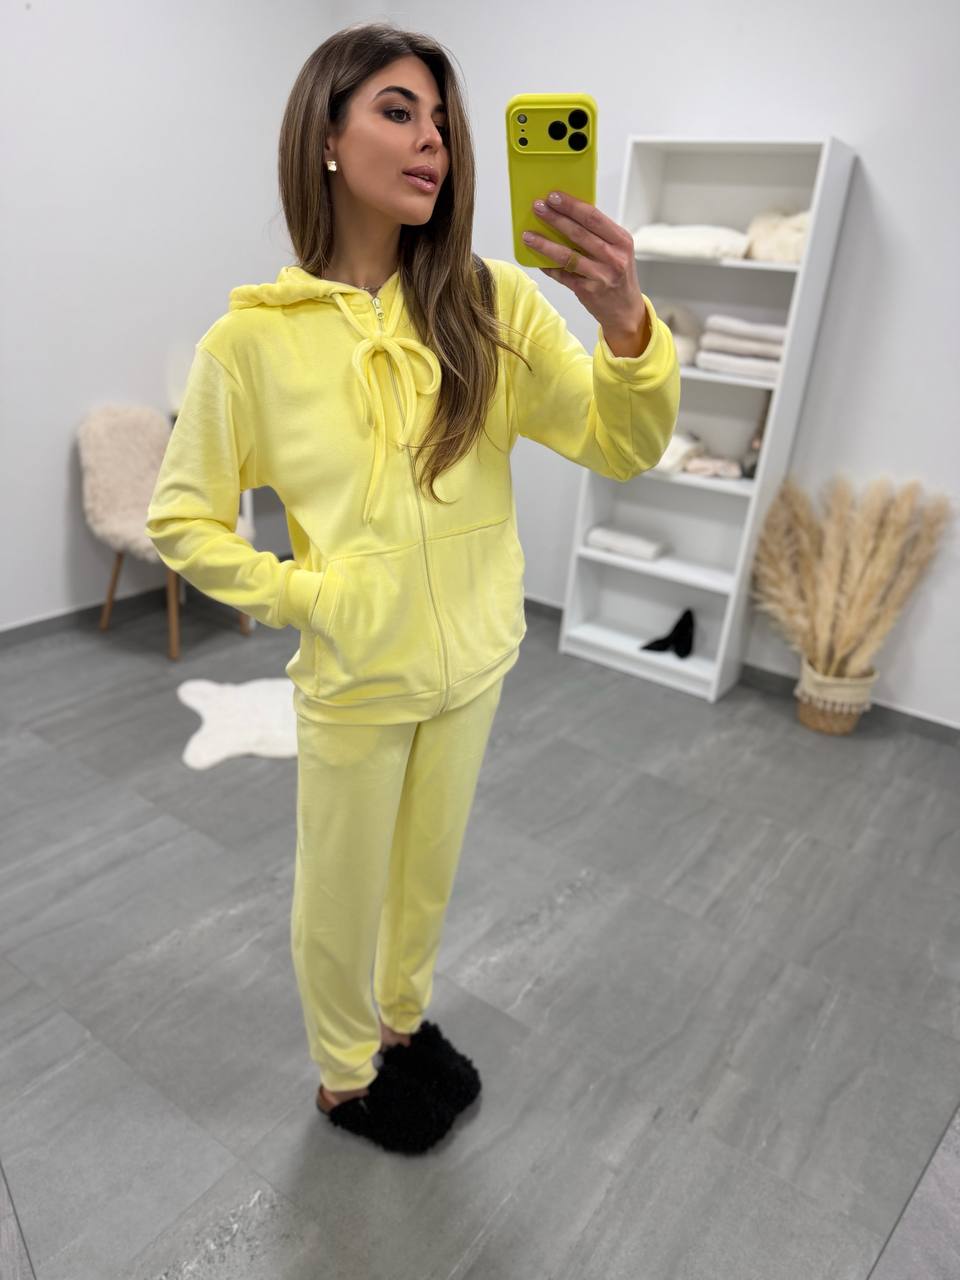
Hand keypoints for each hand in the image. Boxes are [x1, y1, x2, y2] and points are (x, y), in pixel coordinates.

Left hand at [524, 190, 646, 339]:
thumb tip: (566, 215)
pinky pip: (563, 275)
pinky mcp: (587, 291)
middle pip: (579, 233)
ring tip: (528, 235)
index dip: (572, 206)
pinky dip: (549, 267)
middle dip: (555, 219)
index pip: (594, 217)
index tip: (554, 196)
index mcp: (621, 241)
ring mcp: (600, 276)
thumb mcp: (618, 251)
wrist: (626, 311)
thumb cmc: (618, 275)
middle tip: (538, 207)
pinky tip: (536, 260)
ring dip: (545, 244)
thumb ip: (599, 235)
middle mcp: (613, 257)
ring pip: (567, 256)